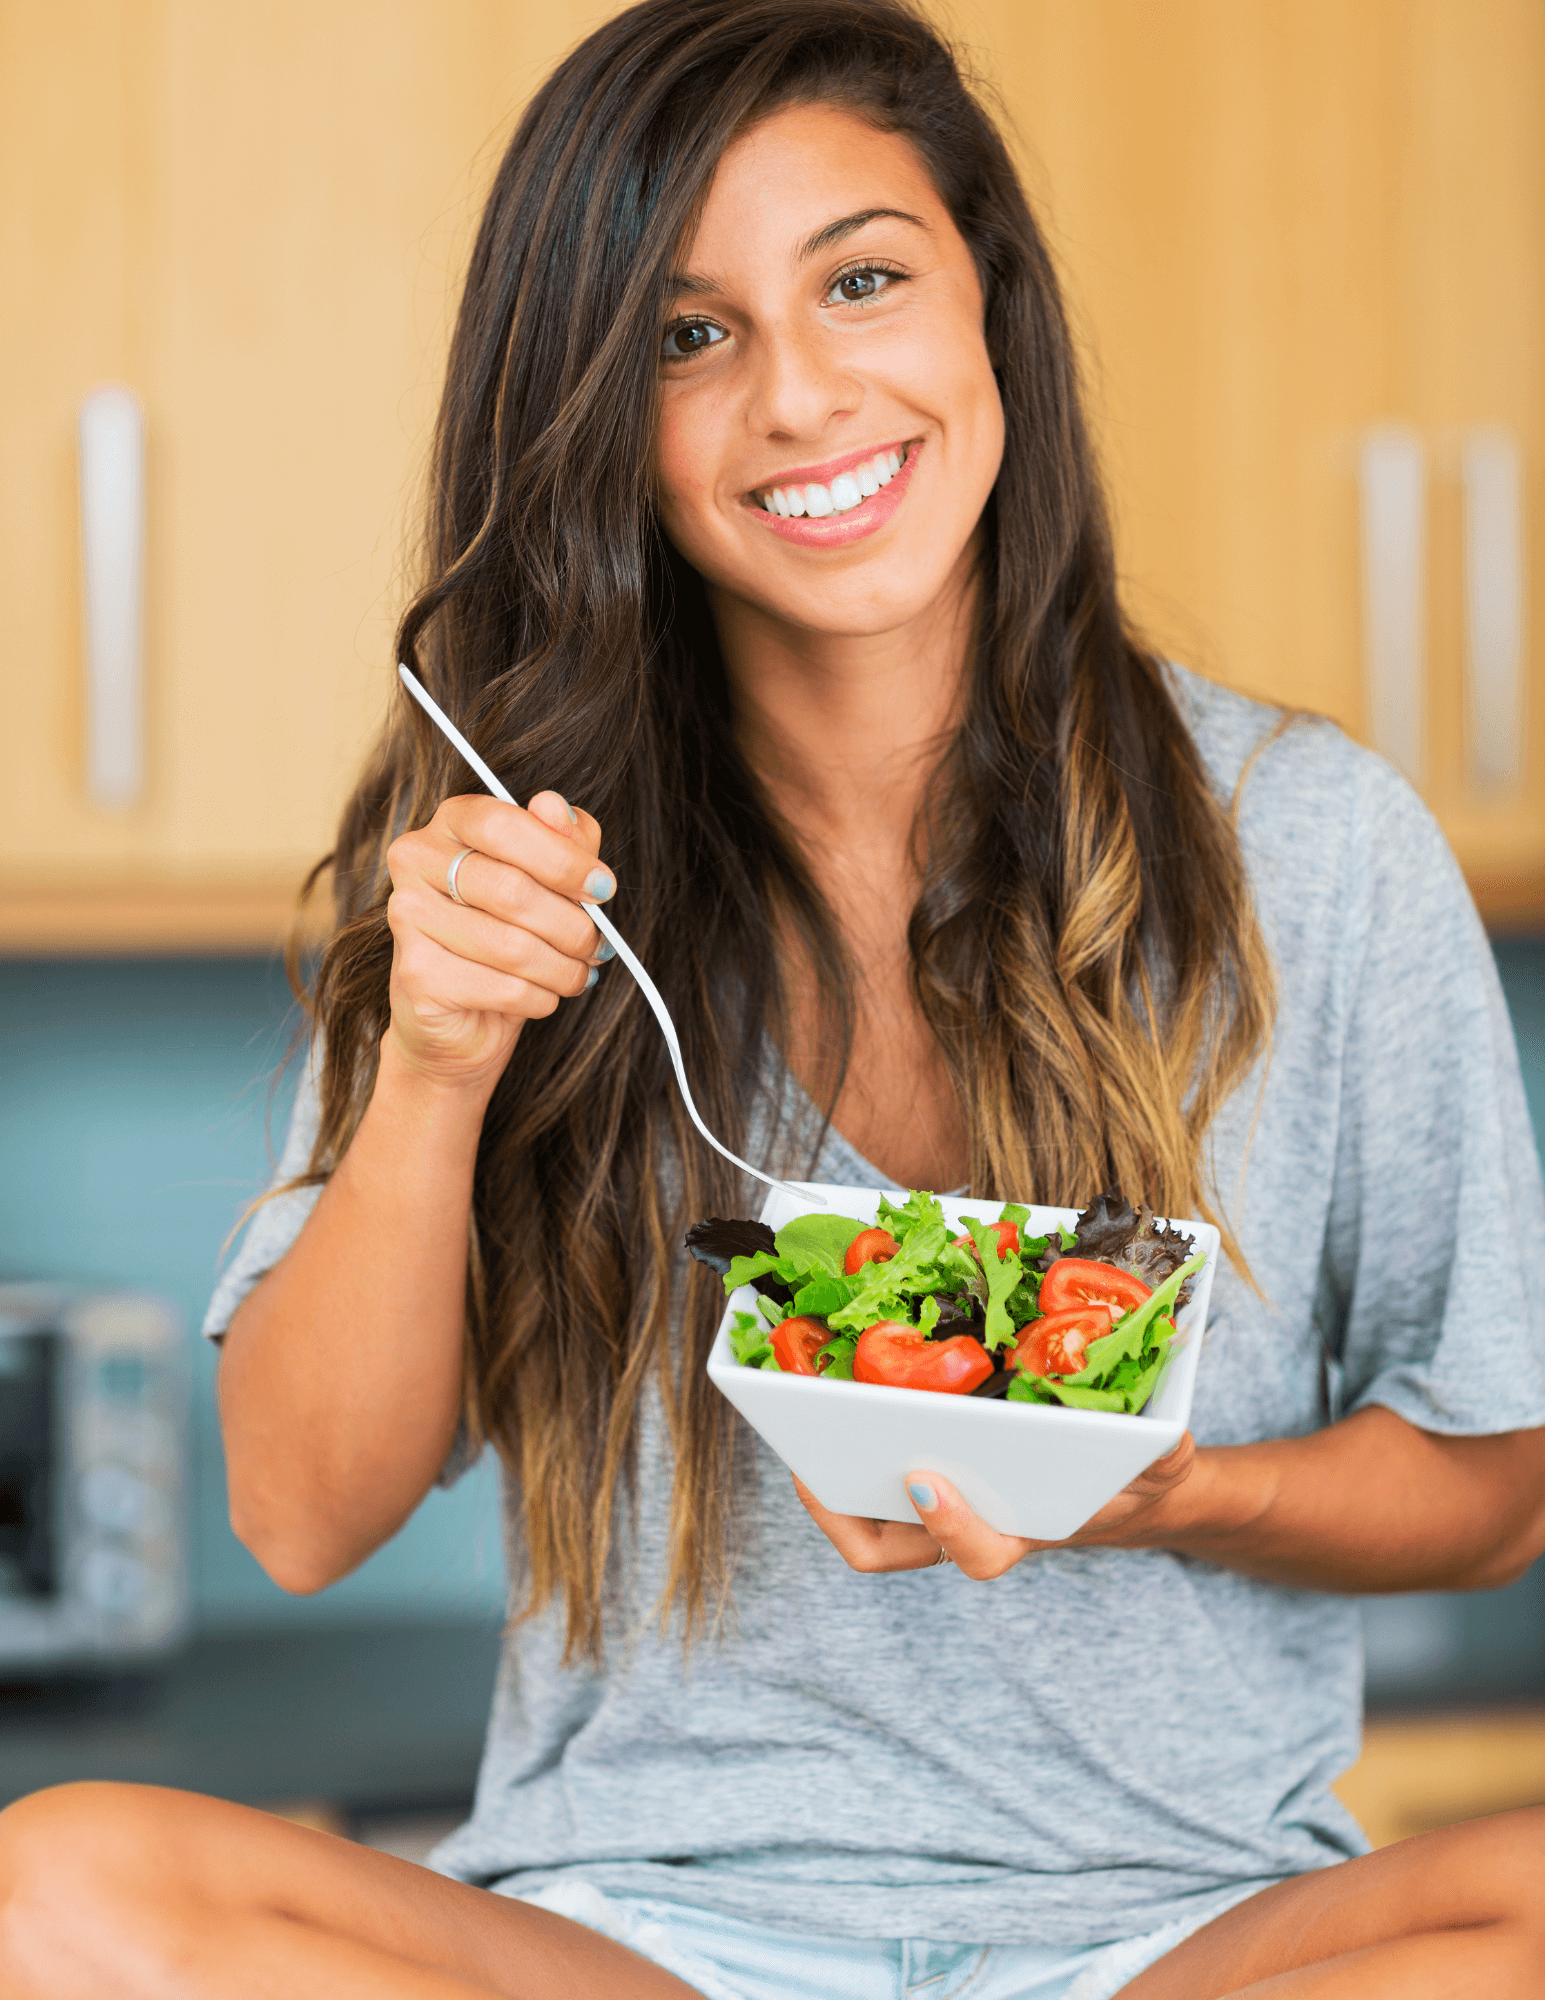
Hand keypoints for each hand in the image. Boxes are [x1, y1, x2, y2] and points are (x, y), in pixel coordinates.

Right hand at [383, 789, 612, 1090]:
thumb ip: (560, 840)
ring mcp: (408, 917)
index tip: (602, 887)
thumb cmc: (506, 934)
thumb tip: (556, 808)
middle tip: (598, 944)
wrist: (457, 1016)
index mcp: (449, 823)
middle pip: (511, 889)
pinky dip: (541, 998)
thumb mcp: (545, 880)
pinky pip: (505, 988)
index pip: (503, 825)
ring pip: (513, 946)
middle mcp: (416, 861)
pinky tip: (543, 995)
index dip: (563, 859)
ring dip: (564, 968)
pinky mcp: (416, 974)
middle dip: (572, 925)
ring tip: (577, 973)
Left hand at [792, 1434, 1198, 1577]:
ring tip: (790, 1412)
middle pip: (883, 1548)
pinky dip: (837, 1433)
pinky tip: (821, 1376)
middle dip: (839, 1515)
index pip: (979, 1551)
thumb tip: (1167, 1438)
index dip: (951, 1526)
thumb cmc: (1132, 1474)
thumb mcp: (1160, 1464)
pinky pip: (860, 1466)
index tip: (929, 1480)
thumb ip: (1164, 1455)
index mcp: (1020, 1530)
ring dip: (819, 1477)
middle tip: (810, 1465)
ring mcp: (931, 1499)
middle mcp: (962, 1523)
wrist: (1117, 1480)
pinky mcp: (914, 1459)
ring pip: (856, 1513)